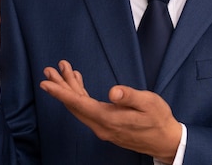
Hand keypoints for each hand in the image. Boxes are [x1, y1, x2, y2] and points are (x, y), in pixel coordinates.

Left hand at [40, 60, 181, 162]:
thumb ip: (130, 97)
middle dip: (60, 87)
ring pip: (80, 107)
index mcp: (109, 119)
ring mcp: (103, 128)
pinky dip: (80, 95)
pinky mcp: (107, 126)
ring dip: (69, 89)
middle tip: (49, 70)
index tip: (46, 83)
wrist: (166, 140)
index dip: (60, 93)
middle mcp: (101, 126)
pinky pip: (87, 110)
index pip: (78, 104)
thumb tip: (113, 92)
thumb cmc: (159, 119)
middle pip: (74, 105)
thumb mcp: (149, 103)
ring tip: (62, 71)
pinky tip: (79, 84)